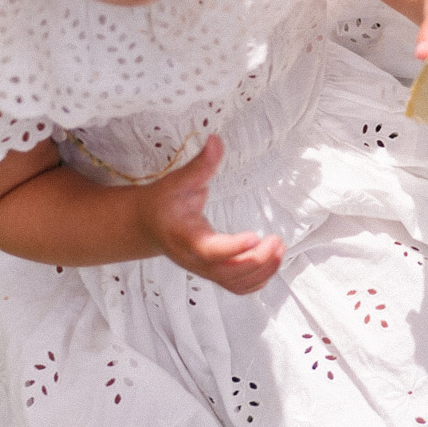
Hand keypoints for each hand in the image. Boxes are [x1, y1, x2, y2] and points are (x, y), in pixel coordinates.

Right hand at [135, 136, 284, 293]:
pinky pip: (236, 286)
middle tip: (277, 240)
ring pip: (234, 283)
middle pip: (226, 272)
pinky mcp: (212, 273)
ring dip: (261, 271)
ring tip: (280, 248)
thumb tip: (216, 140)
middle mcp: (193, 259)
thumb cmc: (164, 201)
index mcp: (183, 237)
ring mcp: (203, 270)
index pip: (209, 250)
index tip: (255, 236)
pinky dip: (258, 280)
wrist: (147, 225)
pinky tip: (273, 262)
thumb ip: (200, 164)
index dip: (232, 247)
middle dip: (256, 261)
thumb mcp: (178, 180)